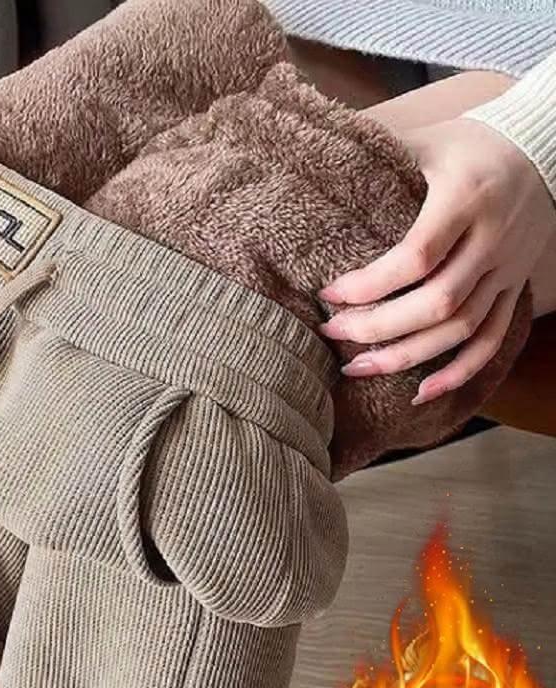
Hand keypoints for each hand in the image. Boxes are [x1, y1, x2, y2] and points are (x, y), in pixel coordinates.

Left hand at [319, 117, 554, 403]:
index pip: (417, 256)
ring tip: (357, 368)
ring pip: (461, 329)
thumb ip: (375, 154)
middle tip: (332, 333)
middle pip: (437, 302)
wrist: (546, 145)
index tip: (328, 294)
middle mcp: (492, 239)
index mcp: (466, 199)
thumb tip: (310, 164)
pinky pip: (493, 340)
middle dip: (378, 328)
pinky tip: (422, 392)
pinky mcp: (514, 287)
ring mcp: (507, 268)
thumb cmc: (469, 143)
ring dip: (407, 357)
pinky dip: (459, 371)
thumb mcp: (425, 139)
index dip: (370, 284)